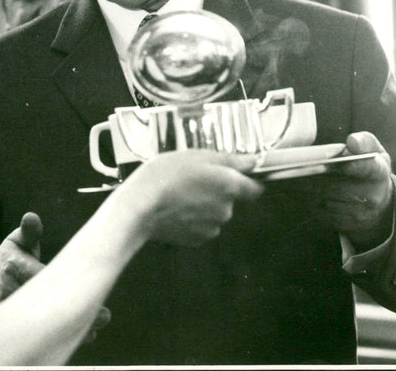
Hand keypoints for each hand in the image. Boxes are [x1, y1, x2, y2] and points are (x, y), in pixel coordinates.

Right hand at [0, 213, 110, 341]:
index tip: (92, 290)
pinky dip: (62, 335)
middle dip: (77, 313)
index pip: (42, 277)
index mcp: (14, 266)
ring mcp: (10, 312)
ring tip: (97, 328)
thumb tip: (31, 218)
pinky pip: (41, 334)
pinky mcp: (14, 328)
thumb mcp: (17, 242)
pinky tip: (83, 335)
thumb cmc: (10, 258)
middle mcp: (10, 291)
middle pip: (48, 306)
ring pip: (45, 324)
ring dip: (73, 328)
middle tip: (104, 316)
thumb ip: (29, 232)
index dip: (68, 286)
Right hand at [126, 149, 263, 245]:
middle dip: (215, 191)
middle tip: (192, 179)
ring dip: (202, 204)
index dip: (245, 180)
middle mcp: (226, 210)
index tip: (233, 175)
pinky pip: (200, 226)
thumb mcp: (196, 156)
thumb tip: (252, 162)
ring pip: (213, 213)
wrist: (140, 206)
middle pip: (229, 199)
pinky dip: (191, 218)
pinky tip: (175, 208)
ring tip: (179, 193)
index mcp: (230, 186)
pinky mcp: (196, 239)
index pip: (255, 188)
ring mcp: (212, 227)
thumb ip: (229, 160)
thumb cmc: (165, 176)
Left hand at [280, 132, 393, 249]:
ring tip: (279, 178)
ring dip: (298, 189)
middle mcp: (371, 196)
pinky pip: (317, 212)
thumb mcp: (373, 152)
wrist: (378, 201)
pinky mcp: (343, 224)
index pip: (368, 169)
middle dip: (306, 178)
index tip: (342, 163)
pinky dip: (301, 200)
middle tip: (283, 169)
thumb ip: (363, 142)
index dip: (355, 167)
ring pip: (320, 200)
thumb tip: (352, 141)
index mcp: (378, 172)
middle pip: (332, 187)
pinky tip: (289, 190)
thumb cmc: (367, 168)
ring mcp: (357, 213)